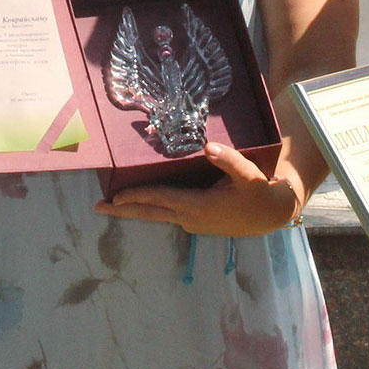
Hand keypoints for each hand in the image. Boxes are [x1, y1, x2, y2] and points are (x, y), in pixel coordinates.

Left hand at [94, 142, 302, 236]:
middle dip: (123, 211)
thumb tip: (208, 146)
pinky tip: (141, 201)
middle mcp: (191, 218)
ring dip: (135, 209)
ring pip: (157, 215)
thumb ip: (229, 160)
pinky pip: (167, 213)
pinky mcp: (196, 221)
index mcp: (199, 206)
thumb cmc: (259, 192)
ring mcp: (192, 222)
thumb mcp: (248, 174)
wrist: (270, 215)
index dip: (137, 196)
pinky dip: (151, 207)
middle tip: (97, 207)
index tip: (116, 196)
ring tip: (112, 204)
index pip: (161, 199)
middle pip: (150, 213)